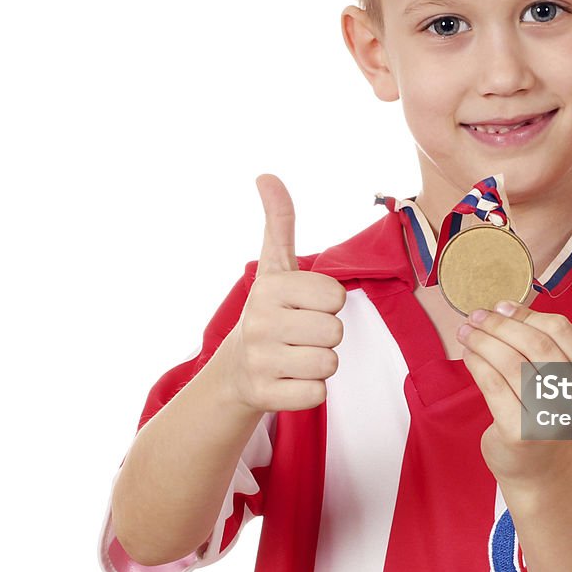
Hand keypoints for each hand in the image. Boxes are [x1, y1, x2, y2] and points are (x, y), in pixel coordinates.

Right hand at [214, 173, 346, 413]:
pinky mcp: (264, 396)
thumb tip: (266, 175)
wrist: (234, 369)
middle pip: (335, 332)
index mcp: (269, 288)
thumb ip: (279, 221)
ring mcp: (259, 361)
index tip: (305, 306)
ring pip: (329, 364)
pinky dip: (310, 390)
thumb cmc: (269, 310)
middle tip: (300, 334)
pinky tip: (288, 380)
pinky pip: (317, 394)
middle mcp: (259, 323)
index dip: (328, 304)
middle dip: (325, 334)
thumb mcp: (274, 265)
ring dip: (319, 362)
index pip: (336, 297)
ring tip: (295, 355)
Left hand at [457, 301, 571, 488]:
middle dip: (499, 325)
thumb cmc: (542, 418)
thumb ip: (538, 348)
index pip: (561, 330)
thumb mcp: (554, 382)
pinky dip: (477, 363)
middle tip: (475, 316)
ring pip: (511, 362)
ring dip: (482, 341)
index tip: (501, 306)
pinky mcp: (521, 432)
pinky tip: (468, 356)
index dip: (528, 314)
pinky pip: (494, 385)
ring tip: (465, 333)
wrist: (538, 474)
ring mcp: (550, 416)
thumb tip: (505, 309)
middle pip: (535, 343)